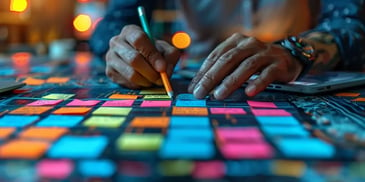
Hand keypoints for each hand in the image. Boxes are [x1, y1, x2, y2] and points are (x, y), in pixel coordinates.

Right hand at [106, 25, 179, 88]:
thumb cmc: (153, 52)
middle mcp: (116, 41)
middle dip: (150, 72)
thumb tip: (165, 70)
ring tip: (153, 81)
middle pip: (134, 59)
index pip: (139, 40)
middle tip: (160, 79)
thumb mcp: (165, 49)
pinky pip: (126, 83)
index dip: (152, 55)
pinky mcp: (109, 71)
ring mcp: (110, 57)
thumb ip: (170, 56)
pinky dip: (139, 85)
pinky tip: (143, 82)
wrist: (139, 59)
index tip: (162, 68)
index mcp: (130, 31)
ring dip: (146, 81)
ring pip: (130, 73)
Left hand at [188, 33, 302, 99]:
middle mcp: (250, 44)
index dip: (202, 72)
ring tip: (218, 95)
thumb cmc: (257, 62)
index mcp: (236, 42)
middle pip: (227, 60)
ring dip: (230, 82)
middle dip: (211, 78)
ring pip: (246, 66)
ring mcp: (265, 53)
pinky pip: (267, 74)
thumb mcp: (238, 60)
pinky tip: (248, 93)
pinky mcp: (279, 64)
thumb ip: (221, 69)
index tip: (192, 88)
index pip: (215, 56)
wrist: (289, 57)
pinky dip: (257, 83)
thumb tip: (198, 87)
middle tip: (200, 93)